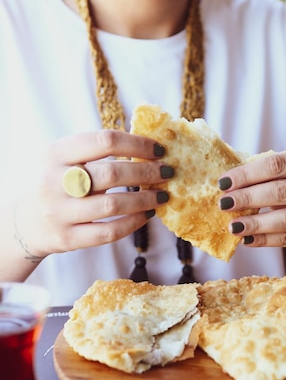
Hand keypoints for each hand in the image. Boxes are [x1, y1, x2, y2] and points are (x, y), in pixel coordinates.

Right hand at [13, 130, 170, 258]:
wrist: (25, 224)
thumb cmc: (55, 185)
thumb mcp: (62, 160)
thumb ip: (94, 152)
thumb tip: (146, 147)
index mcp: (55, 153)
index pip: (103, 141)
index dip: (137, 144)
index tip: (159, 149)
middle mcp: (54, 181)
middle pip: (111, 173)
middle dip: (146, 171)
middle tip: (167, 173)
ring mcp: (60, 212)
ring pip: (112, 205)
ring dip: (144, 199)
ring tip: (162, 195)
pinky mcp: (67, 238)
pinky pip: (108, 232)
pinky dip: (133, 223)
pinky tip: (147, 215)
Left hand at [218, 146, 285, 249]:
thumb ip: (264, 174)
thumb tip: (226, 185)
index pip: (278, 164)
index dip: (248, 174)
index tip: (223, 184)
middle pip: (284, 191)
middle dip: (249, 198)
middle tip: (225, 204)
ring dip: (257, 223)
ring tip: (234, 226)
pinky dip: (266, 240)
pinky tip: (248, 239)